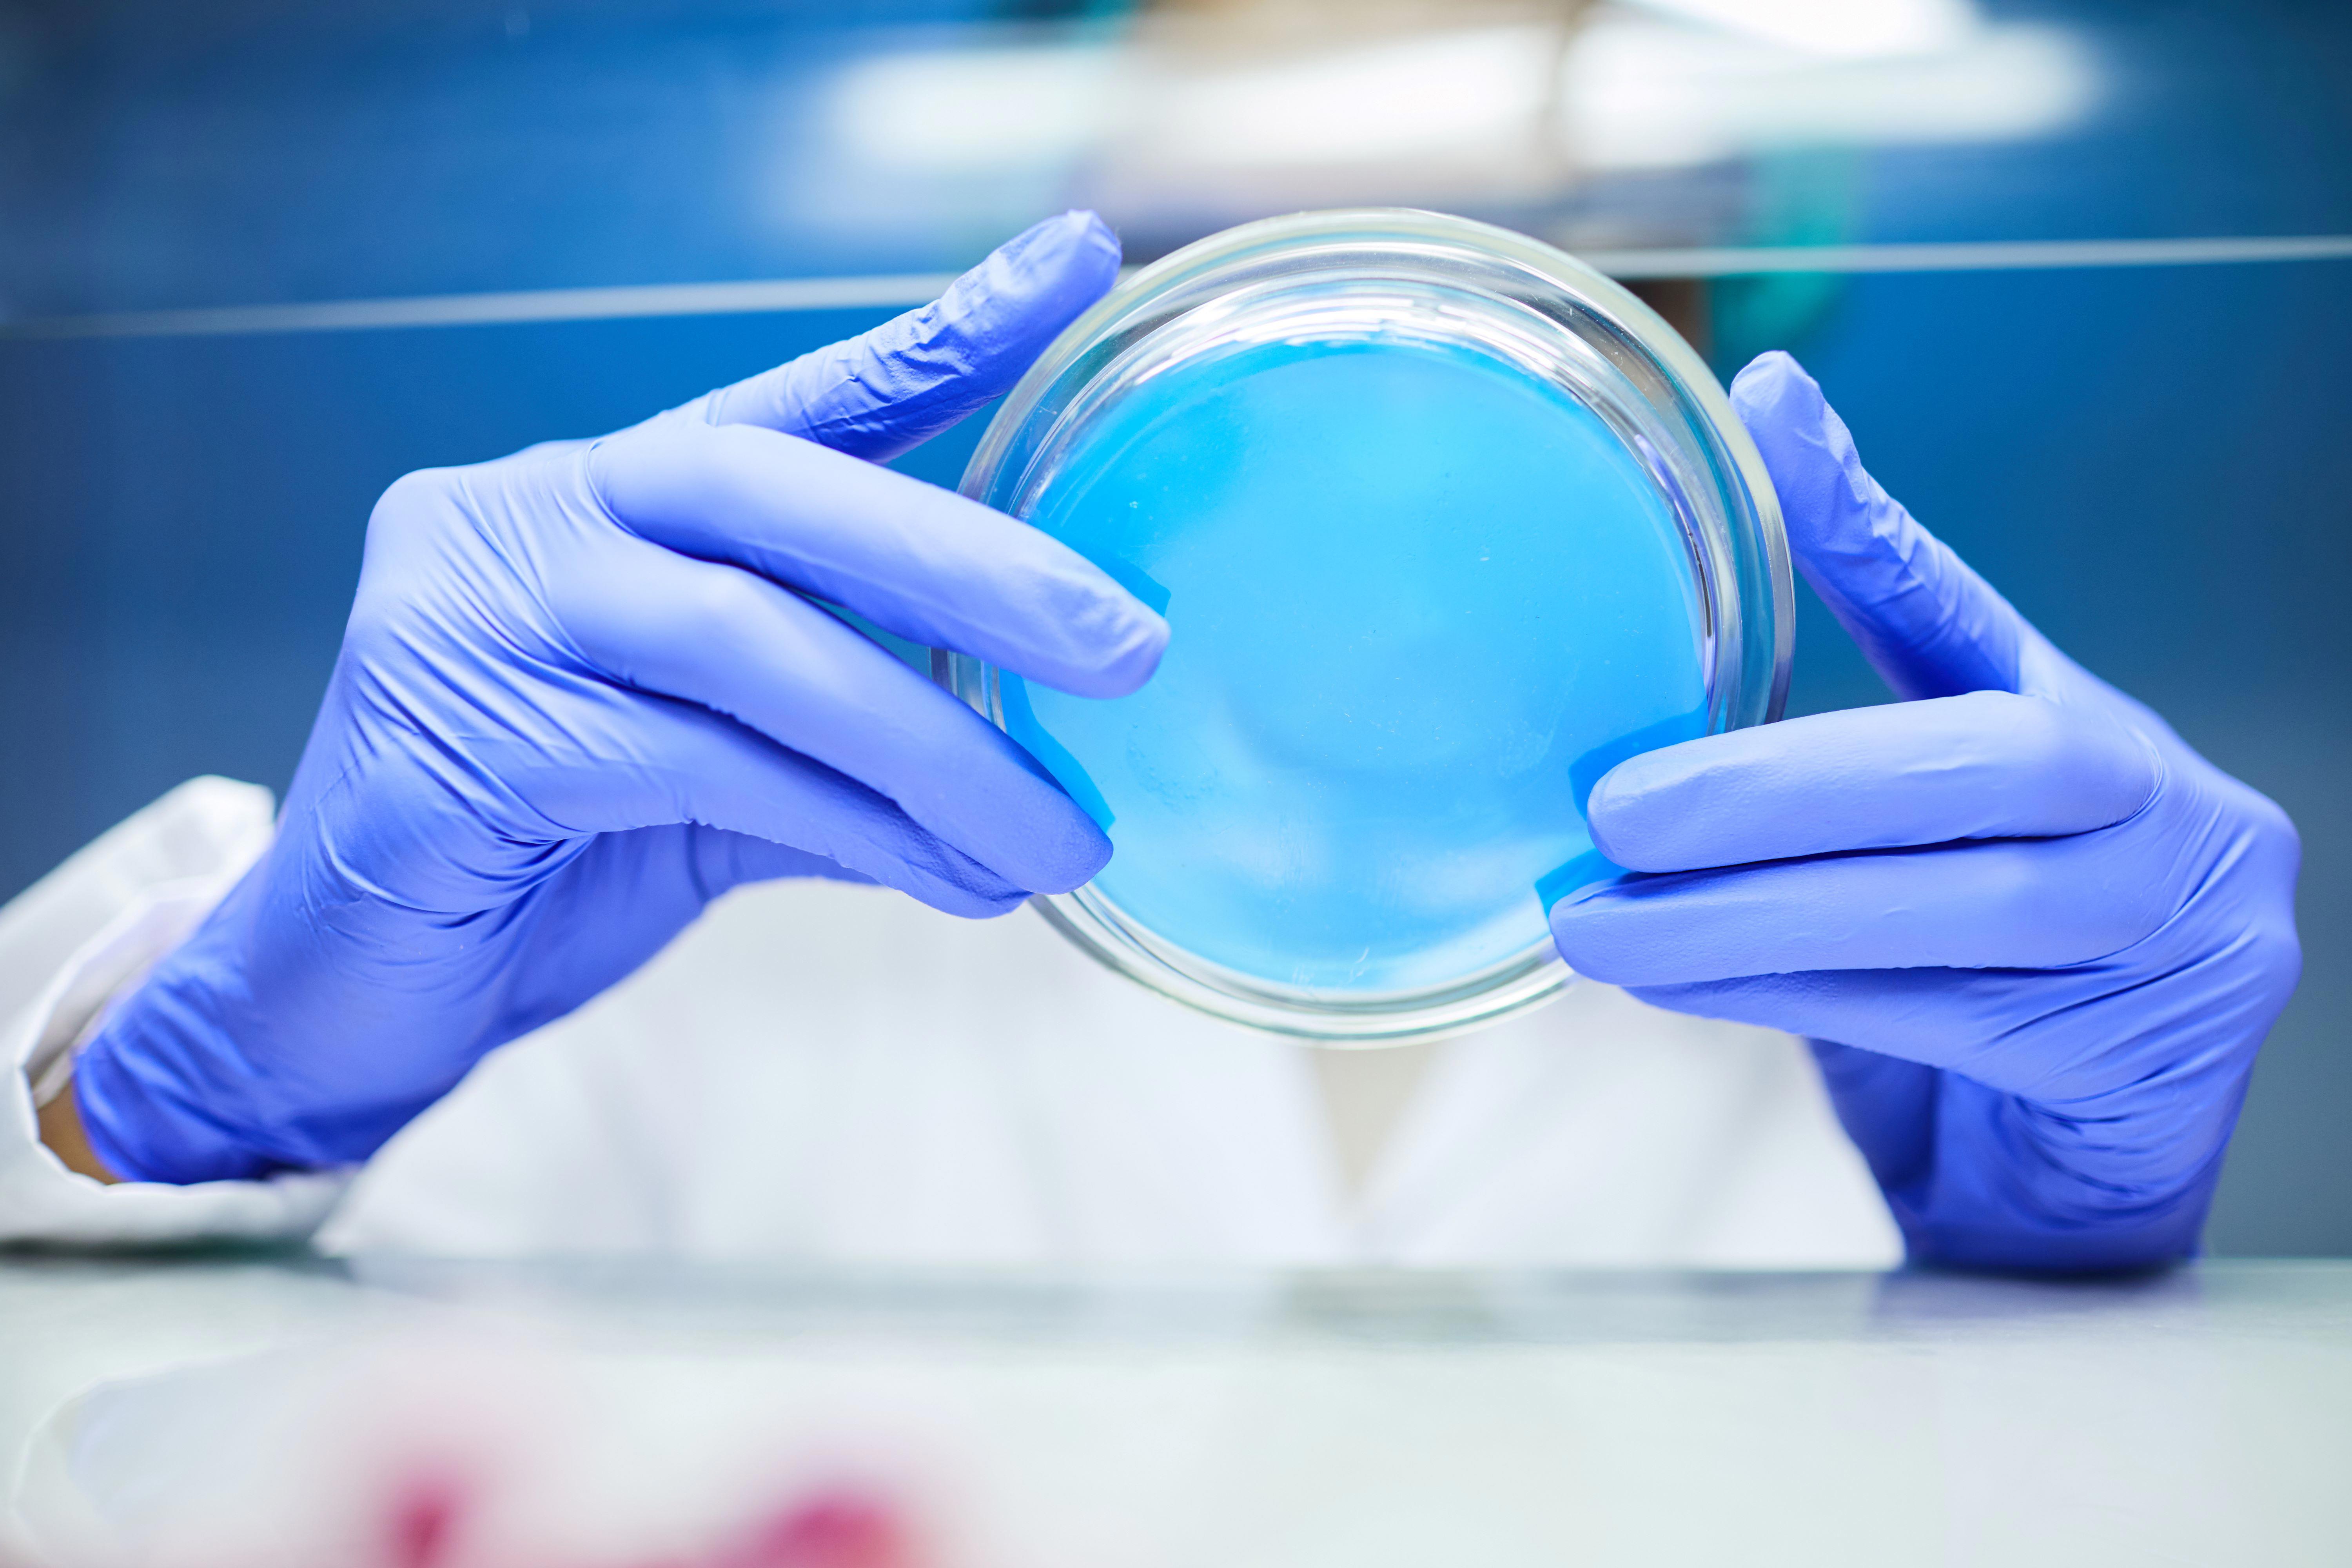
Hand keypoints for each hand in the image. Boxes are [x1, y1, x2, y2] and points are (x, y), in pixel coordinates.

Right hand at [69, 212, 1165, 1184]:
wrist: (348, 992)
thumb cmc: (547, 858)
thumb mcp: (721, 780)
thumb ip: (845, 743)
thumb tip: (1040, 771)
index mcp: (607, 496)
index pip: (793, 401)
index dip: (940, 335)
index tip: (1077, 264)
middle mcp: (531, 516)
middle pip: (773, 494)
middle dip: (967, 564)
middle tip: (1128, 643)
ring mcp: (470, 614)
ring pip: (751, 647)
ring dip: (937, 750)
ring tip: (1063, 837)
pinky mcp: (446, 741)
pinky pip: (694, 767)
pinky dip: (851, 826)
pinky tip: (955, 882)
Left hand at [1549, 352, 2300, 1272]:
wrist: (2068, 1177)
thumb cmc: (1964, 997)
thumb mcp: (1895, 865)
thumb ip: (1809, 793)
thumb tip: (1625, 752)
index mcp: (2084, 725)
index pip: (1967, 604)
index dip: (1863, 517)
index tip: (1774, 411)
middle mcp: (2158, 803)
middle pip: (1976, 761)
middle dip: (1776, 788)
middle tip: (1615, 808)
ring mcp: (2184, 925)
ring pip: (1947, 905)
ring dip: (1749, 918)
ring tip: (1600, 922)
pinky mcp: (2158, 1049)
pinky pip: (1935, 1013)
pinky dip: (1785, 995)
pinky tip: (1674, 983)